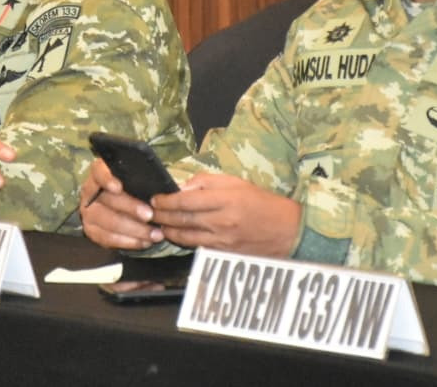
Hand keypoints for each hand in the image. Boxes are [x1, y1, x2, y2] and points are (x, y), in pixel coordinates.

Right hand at [78, 159, 162, 249]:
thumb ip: (141, 179)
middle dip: (130, 208)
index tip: (118, 187)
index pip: (98, 171)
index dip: (106, 179)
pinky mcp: (92, 231)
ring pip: (108, 222)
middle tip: (149, 215)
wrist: (120, 206)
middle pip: (107, 199)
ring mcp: (88, 212)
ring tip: (154, 234)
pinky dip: (128, 242)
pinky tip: (144, 241)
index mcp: (99, 173)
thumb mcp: (135, 178)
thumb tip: (159, 186)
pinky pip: (108, 239)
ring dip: (133, 229)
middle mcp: (90, 192)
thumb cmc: (132, 189)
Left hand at [149, 173, 301, 257]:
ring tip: (158, 225)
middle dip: (162, 216)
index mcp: (226, 199)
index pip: (186, 200)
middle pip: (183, 219)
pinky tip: (176, 237)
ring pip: (187, 237)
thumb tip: (183, 187)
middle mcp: (223, 221)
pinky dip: (184, 242)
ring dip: (169, 231)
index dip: (166, 201)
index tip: (155, 198)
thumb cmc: (261, 202)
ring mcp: (223, 241)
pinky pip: (198, 247)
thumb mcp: (237, 182)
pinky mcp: (225, 254)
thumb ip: (207, 182)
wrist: (287, 230)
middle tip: (150, 213)